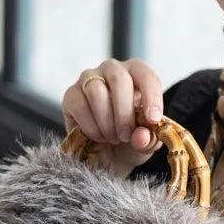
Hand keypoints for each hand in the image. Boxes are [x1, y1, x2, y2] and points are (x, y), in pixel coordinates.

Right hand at [62, 57, 164, 175]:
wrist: (109, 153)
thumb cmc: (132, 138)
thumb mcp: (147, 142)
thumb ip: (149, 138)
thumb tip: (140, 136)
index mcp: (137, 74)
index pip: (146, 76)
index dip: (151, 97)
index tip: (152, 120)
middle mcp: (112, 70)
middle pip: (119, 78)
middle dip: (124, 112)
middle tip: (126, 136)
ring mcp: (89, 79)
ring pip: (96, 92)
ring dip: (107, 122)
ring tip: (113, 138)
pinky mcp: (71, 94)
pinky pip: (80, 106)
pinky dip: (91, 127)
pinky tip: (98, 137)